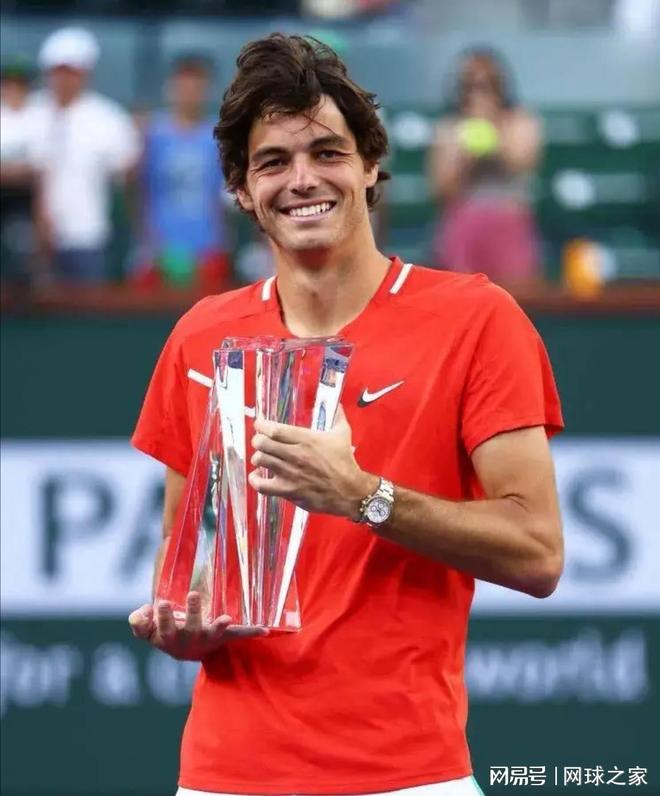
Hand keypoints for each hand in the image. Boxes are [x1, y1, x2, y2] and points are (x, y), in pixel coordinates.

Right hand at [128, 591, 266, 660]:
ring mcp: (209, 638)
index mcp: (169, 636)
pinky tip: (266, 630)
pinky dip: (252, 632)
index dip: (164, 616)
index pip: (164, 626)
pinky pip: (239, 634)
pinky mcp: (225, 636)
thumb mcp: (147, 630)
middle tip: (194, 595)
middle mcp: (191, 638)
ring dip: (219, 624)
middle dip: (192, 612)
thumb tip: (143, 614)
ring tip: (225, 618)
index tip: (163, 602)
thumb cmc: (166, 632)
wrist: (187, 651)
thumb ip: (139, 622)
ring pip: (214, 632)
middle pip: (190, 627)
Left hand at [248, 405, 377, 518]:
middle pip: (263, 444)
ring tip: (262, 457)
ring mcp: (290, 474)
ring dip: (258, 457)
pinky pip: (262, 485)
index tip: (259, 425)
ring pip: (261, 461)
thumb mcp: (343, 434)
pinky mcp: (288, 490)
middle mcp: (296, 455)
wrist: (349, 490)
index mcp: (307, 439)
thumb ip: (337, 416)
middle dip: (258, 440)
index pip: (275, 430)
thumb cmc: (345, 462)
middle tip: (261, 441)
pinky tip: (258, 476)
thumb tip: (338, 405)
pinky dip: (255, 479)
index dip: (262, 425)